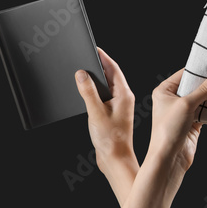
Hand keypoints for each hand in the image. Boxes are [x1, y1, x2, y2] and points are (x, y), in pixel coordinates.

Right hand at [75, 48, 136, 176]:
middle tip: (85, 56)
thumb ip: (88, 91)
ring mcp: (118, 106)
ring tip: (83, 72)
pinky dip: (93, 91)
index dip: (103, 56)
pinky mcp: (111, 113)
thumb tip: (81, 74)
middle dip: (97, 65)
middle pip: (110, 75)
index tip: (94, 48)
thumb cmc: (111, 139)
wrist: (115, 159)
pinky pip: (102, 96)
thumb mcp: (96, 112)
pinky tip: (84, 92)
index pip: (113, 69)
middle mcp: (123, 98)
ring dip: (95, 79)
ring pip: (106, 86)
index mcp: (124, 95)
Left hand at [147, 69, 206, 177]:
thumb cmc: (169, 128)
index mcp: (164, 91)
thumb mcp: (186, 104)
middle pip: (194, 87)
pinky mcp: (192, 123)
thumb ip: (203, 90)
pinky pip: (206, 111)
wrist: (170, 157)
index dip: (199, 70)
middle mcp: (172, 100)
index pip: (183, 75)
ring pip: (201, 99)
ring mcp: (183, 112)